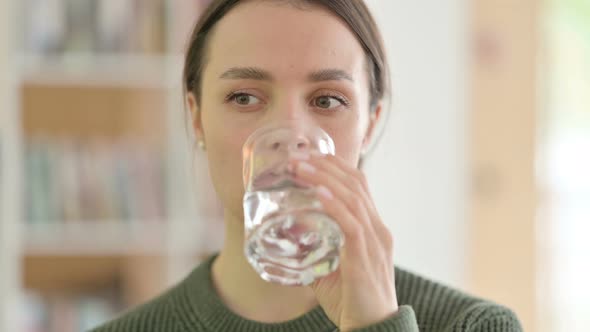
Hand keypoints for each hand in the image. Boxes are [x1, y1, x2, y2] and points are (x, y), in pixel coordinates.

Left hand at [292, 153, 398, 330]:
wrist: (372, 329)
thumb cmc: (352, 301)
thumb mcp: (331, 269)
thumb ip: (316, 251)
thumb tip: (291, 239)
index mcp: (372, 229)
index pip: (358, 186)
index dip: (336, 167)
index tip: (311, 156)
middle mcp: (377, 229)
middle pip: (355, 185)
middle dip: (326, 166)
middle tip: (298, 155)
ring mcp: (375, 241)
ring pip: (352, 198)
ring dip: (324, 179)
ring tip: (301, 166)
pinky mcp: (366, 256)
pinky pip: (352, 224)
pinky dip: (335, 206)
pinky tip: (319, 194)